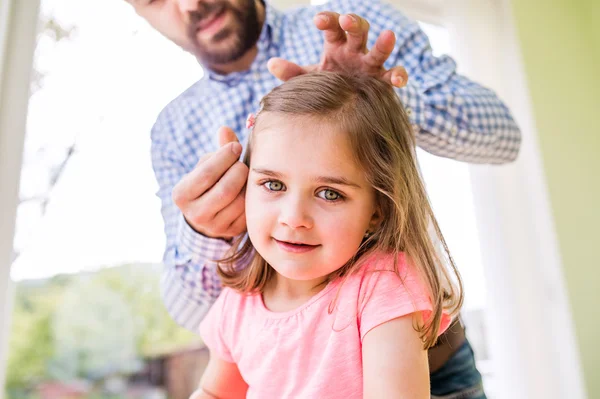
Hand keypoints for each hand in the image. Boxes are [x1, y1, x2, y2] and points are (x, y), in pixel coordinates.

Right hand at [172, 127, 247, 238]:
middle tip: (242, 162)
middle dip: (239, 171)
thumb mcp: (206, 166)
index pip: (207, 173)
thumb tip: (225, 129)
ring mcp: (213, 226)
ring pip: (239, 202)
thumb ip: (218, 150)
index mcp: (182, 194)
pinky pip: (248, 212)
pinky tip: (249, 189)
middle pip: (225, 189)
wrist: (205, 215)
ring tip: (246, 175)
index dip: (224, 157)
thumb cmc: (207, 183)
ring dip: (247, 184)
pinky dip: (251, 197)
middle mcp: (195, 214)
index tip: (235, 147)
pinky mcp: (230, 232)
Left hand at [268, 12, 407, 87]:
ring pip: (379, 50)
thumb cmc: (327, 88)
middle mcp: (355, 52)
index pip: (331, 27)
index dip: (327, 21)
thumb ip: (291, 73)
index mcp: (335, 46)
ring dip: (383, 43)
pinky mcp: (383, 81)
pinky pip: (393, 75)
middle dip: (353, 23)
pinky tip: (399, 80)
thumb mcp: (309, 80)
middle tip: (346, 21)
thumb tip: (270, 63)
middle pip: (357, 30)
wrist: (344, 110)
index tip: (318, 21)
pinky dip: (399, 75)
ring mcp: (370, 65)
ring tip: (388, 35)